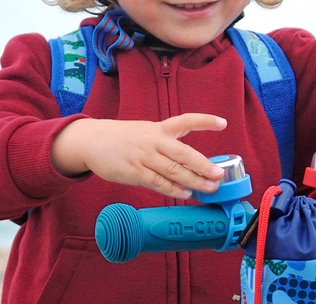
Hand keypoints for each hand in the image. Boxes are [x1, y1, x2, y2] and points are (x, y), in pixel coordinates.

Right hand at [51, 113, 226, 198]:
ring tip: (208, 189)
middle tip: (218, 175)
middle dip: (203, 165)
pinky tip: (185, 194)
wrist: (92, 141)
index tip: (223, 123)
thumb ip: (166, 142)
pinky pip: (157, 183)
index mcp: (158, 128)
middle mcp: (153, 141)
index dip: (205, 121)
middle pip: (182, 153)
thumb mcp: (146, 131)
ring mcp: (143, 157)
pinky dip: (173, 190)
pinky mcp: (133, 172)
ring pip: (173, 171)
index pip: (185, 120)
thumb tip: (189, 161)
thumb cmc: (123, 137)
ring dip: (193, 181)